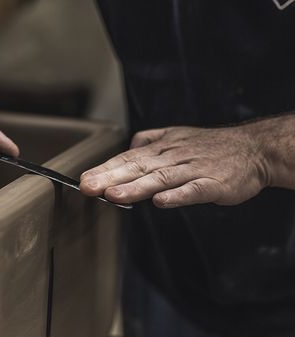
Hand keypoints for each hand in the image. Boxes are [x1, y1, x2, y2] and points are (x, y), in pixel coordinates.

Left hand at [80, 126, 269, 207]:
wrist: (251, 147)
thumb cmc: (209, 145)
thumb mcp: (176, 135)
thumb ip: (151, 140)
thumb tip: (129, 146)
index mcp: (162, 149)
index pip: (128, 158)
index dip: (105, 169)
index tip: (84, 180)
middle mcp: (172, 157)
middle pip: (138, 167)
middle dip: (110, 178)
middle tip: (87, 187)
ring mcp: (192, 170)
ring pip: (161, 178)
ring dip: (136, 187)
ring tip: (113, 195)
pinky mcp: (213, 183)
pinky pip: (193, 190)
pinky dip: (177, 195)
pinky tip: (160, 202)